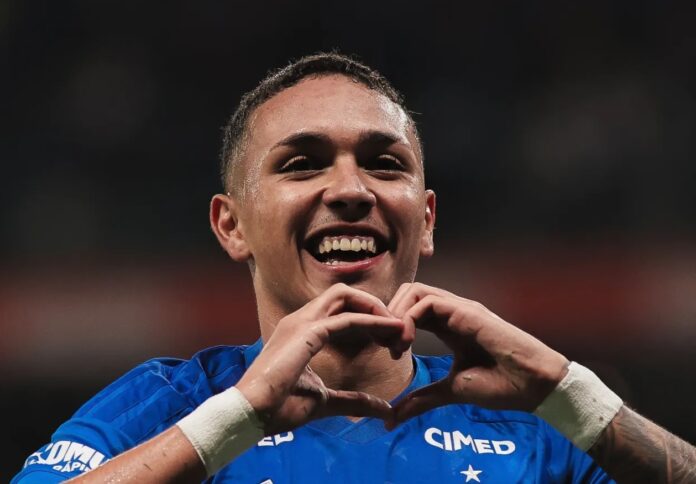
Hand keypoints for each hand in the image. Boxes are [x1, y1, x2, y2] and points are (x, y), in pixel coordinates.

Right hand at [236, 283, 413, 434]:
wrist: (251, 415)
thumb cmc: (280, 407)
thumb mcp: (326, 402)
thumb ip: (355, 401)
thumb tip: (385, 409)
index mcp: (303, 331)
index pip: (340, 309)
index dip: (368, 318)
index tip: (390, 338)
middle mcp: (301, 319)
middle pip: (344, 294)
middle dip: (374, 306)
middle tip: (398, 328)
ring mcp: (301, 322)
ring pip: (345, 295)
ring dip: (375, 308)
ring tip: (398, 326)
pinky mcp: (306, 333)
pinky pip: (346, 319)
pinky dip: (371, 322)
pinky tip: (390, 331)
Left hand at [387, 283, 568, 427]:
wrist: (533, 386)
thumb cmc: (500, 385)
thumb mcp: (450, 391)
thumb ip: (422, 399)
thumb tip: (392, 418)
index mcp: (447, 325)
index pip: (409, 310)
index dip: (391, 326)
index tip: (388, 352)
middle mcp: (451, 312)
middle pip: (407, 294)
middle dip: (388, 316)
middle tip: (387, 346)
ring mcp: (459, 308)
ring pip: (414, 291)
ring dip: (396, 315)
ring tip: (397, 345)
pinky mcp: (466, 311)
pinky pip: (426, 302)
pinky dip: (408, 319)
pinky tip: (407, 343)